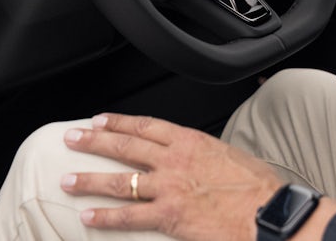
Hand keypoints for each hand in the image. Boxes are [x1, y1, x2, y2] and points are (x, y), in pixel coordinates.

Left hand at [60, 113, 282, 240]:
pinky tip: (88, 216)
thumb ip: (203, 154)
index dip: (118, 121)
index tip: (100, 119)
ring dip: (90, 179)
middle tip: (72, 138)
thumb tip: (194, 157)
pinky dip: (106, 216)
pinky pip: (128, 215)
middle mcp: (174, 159)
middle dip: (94, 140)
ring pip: (120, 180)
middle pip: (125, 145)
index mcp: (190, 141)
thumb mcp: (229, 155)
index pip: (145, 125)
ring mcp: (169, 187)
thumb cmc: (257, 188)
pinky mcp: (168, 215)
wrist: (267, 213)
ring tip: (68, 179)